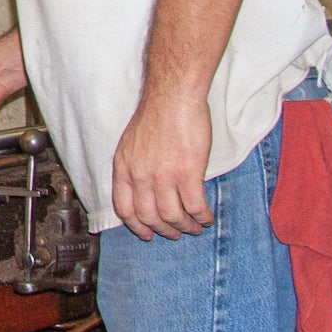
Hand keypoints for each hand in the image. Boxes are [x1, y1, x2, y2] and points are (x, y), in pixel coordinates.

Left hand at [111, 90, 214, 239]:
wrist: (173, 97)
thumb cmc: (156, 115)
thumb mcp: (131, 144)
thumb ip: (134, 168)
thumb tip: (142, 190)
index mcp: (124, 168)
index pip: (125, 208)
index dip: (136, 226)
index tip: (147, 234)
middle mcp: (140, 175)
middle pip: (149, 217)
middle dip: (164, 230)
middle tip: (176, 233)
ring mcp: (163, 176)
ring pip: (173, 216)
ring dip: (186, 226)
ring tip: (194, 227)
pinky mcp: (187, 173)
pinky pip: (195, 206)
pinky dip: (202, 216)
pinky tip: (207, 217)